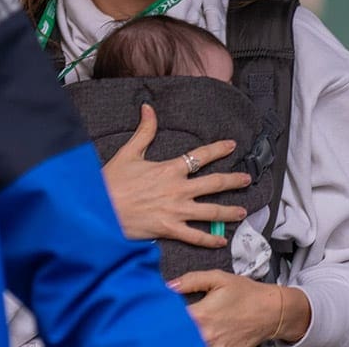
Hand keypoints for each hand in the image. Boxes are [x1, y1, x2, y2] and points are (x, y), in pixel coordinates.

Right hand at [102, 104, 250, 244]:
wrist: (100, 208)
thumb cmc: (112, 181)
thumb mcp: (128, 152)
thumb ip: (144, 131)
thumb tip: (148, 108)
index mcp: (169, 169)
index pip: (200, 156)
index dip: (218, 149)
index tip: (232, 145)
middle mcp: (178, 189)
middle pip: (214, 184)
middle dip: (233, 181)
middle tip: (247, 179)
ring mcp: (176, 210)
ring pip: (211, 211)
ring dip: (229, 211)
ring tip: (243, 211)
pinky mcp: (169, 229)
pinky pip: (195, 236)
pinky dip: (210, 239)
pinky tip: (221, 240)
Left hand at [174, 271, 308, 346]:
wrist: (271, 311)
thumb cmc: (244, 292)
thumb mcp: (217, 278)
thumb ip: (191, 280)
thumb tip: (168, 286)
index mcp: (202, 315)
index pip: (170, 319)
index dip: (161, 314)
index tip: (156, 309)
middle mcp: (207, 335)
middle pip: (177, 335)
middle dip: (171, 327)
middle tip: (165, 319)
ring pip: (190, 342)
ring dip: (184, 335)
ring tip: (178, 327)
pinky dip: (198, 340)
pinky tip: (195, 333)